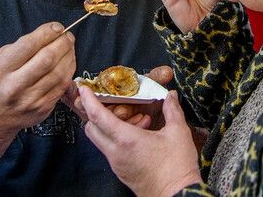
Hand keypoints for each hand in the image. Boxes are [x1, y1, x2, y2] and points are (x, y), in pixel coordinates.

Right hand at [0, 22, 75, 134]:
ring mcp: (30, 100)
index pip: (28, 46)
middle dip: (62, 43)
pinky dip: (69, 70)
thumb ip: (23, 46)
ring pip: (59, 72)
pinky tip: (68, 61)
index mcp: (0, 70)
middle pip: (47, 59)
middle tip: (67, 36)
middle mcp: (14, 87)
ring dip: (69, 55)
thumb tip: (51, 33)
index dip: (47, 33)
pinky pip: (63, 85)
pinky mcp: (43, 108)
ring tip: (69, 47)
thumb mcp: (0, 60)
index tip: (57, 27)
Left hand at [80, 87, 202, 196]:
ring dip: (109, 126)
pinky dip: (118, 138)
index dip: (88, 100)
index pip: (98, 116)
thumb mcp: (178, 133)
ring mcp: (117, 164)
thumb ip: (172, 110)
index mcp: (126, 140)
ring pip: (100, 140)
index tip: (83, 89)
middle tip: (109, 102)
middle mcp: (116, 153)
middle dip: (94, 113)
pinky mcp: (122, 172)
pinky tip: (141, 135)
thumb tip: (171, 96)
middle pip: (91, 129)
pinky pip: (111, 150)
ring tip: (137, 120)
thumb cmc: (177, 167)